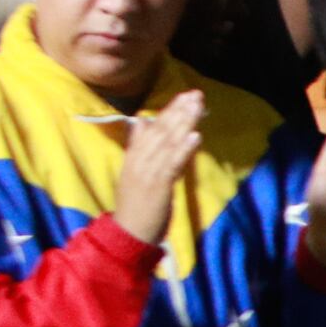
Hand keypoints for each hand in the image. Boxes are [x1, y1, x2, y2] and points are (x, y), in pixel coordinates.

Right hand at [112, 90, 204, 248]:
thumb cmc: (136, 204)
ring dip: (183, 124)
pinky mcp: (157, 186)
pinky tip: (195, 136)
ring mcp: (147, 172)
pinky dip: (183, 150)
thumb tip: (141, 121)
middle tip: (196, 94)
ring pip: (167, 143)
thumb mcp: (134, 171)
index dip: (169, 111)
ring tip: (197, 107)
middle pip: (160, 131)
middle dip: (179, 111)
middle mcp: (139, 160)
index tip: (185, 96)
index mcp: (134, 156)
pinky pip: (172, 165)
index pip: (152, 128)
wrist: (128, 232)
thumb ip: (138, 146)